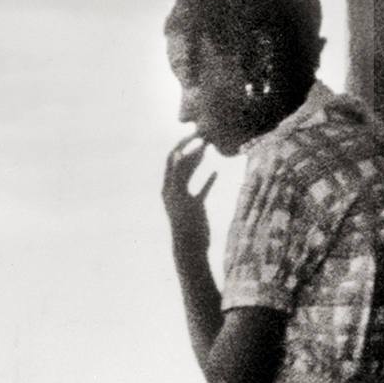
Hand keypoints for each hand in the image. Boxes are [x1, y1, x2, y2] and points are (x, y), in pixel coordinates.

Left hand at [163, 134, 217, 254]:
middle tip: (203, 138)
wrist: (191, 246)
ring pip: (191, 175)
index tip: (193, 136)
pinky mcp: (195, 206)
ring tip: (207, 149)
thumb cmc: (184, 223)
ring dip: (198, 162)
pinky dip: (208, 180)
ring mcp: (184, 198)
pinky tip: (216, 172)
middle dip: (191, 151)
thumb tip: (176, 153)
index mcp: (167, 187)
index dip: (181, 146)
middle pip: (181, 164)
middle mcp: (174, 190)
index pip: (171, 159)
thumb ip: (178, 174)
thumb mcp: (180, 196)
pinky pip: (201, 189)